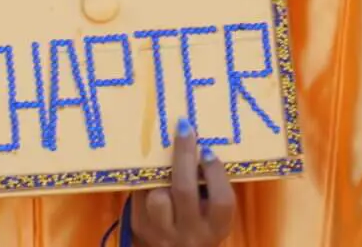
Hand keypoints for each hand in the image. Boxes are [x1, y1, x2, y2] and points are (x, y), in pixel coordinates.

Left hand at [128, 122, 234, 245]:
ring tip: (165, 157)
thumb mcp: (214, 212)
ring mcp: (163, 233)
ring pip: (157, 197)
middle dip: (183, 155)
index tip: (207, 149)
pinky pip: (140, 196)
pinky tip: (151, 167)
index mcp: (216, 227)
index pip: (221, 201)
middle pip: (184, 190)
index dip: (215, 173)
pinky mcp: (140, 227)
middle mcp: (191, 233)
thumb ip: (211, 185)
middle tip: (184, 128)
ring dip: (161, 174)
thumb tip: (202, 142)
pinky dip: (146, 178)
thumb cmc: (201, 221)